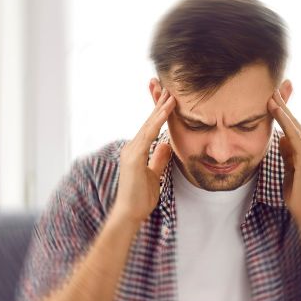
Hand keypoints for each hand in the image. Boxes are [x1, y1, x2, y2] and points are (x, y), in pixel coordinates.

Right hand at [112, 90, 174, 225]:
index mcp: (136, 151)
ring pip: (149, 125)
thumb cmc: (140, 198)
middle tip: (168, 87)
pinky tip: (166, 111)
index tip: (168, 99)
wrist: (129, 213)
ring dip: (160, 109)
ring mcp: (131, 151)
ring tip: (171, 94)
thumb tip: (166, 145)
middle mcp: (132, 147)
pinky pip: (148, 135)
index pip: (150, 128)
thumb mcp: (155, 175)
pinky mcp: (134, 157)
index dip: (159, 113)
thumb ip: (158, 159)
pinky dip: (158, 122)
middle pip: (148, 122)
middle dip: (158, 104)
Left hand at [267, 89, 300, 224]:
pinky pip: (293, 133)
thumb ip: (288, 154)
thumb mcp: (290, 170)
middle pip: (295, 122)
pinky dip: (284, 120)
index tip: (275, 99)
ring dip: (282, 109)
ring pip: (294, 124)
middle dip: (284, 105)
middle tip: (273, 89)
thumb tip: (281, 140)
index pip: (295, 128)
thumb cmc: (299, 196)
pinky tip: (275, 109)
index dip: (285, 113)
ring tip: (271, 94)